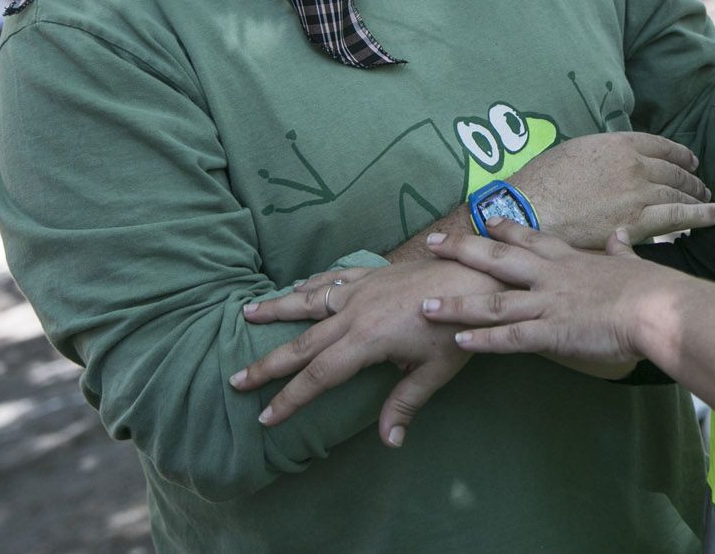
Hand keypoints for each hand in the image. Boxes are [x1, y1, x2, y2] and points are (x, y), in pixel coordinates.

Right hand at [230, 260, 502, 446]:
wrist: (478, 272)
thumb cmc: (461, 325)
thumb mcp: (436, 371)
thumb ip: (405, 403)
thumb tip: (388, 442)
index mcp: (366, 339)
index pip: (318, 376)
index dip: (290, 398)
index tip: (265, 417)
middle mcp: (355, 311)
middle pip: (302, 342)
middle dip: (268, 363)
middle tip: (236, 378)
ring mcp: (362, 288)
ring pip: (309, 300)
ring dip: (277, 308)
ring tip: (246, 312)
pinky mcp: (373, 273)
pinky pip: (333, 278)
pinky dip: (310, 283)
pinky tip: (298, 286)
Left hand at [421, 221, 674, 376]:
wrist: (657, 308)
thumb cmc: (652, 287)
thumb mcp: (633, 260)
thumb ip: (621, 248)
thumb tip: (620, 234)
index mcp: (570, 258)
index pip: (530, 237)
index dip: (504, 227)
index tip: (484, 218)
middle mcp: (551, 275)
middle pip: (497, 258)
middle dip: (462, 250)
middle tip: (432, 243)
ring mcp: (547, 303)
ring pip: (491, 302)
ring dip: (456, 305)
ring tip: (424, 305)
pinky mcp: (551, 332)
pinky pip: (509, 337)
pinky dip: (482, 340)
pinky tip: (458, 341)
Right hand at [508, 132, 714, 246]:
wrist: (529, 210)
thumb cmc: (542, 183)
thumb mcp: (574, 153)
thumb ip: (602, 157)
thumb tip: (614, 166)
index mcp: (618, 144)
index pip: (660, 145)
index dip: (679, 154)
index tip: (690, 160)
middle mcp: (634, 165)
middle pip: (674, 171)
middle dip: (690, 178)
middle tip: (701, 185)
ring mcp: (639, 193)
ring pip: (679, 193)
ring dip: (698, 197)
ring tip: (709, 201)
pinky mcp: (638, 222)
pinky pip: (677, 218)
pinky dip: (700, 216)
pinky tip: (714, 215)